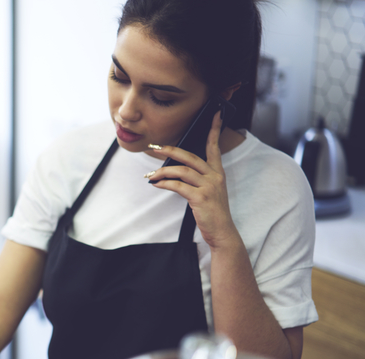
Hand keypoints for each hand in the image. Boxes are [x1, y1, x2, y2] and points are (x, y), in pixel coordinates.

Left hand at [144, 111, 240, 250]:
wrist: (221, 231)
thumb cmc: (211, 211)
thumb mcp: (208, 191)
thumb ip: (196, 178)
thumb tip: (172, 169)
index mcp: (217, 172)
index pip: (214, 147)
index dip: (214, 130)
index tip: (215, 114)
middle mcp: (215, 176)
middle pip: (190, 156)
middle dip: (170, 150)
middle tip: (154, 148)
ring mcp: (209, 187)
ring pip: (181, 171)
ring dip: (163, 171)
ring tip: (150, 175)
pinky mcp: (201, 198)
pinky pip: (178, 186)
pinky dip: (165, 184)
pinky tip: (156, 184)